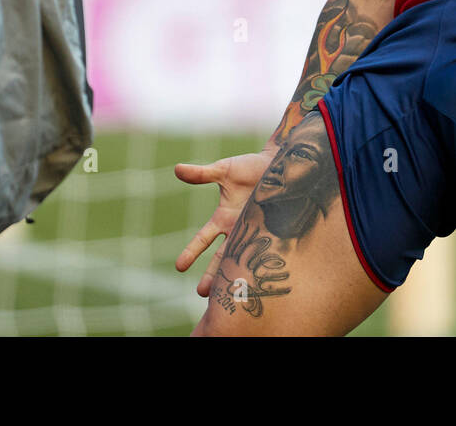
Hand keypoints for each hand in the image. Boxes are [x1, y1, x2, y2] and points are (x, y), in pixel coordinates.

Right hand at [174, 151, 272, 296]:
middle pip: (221, 257)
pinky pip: (267, 248)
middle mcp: (238, 229)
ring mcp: (256, 231)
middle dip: (212, 274)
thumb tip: (176, 168)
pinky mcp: (274, 229)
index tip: (179, 267)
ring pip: (243, 258)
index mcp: (223, 218)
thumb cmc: (250, 166)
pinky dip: (263, 261)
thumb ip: (201, 174)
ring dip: (236, 274)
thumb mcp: (223, 170)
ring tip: (231, 293)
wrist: (279, 163)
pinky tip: (261, 277)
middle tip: (202, 293)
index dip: (191, 252)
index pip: (203, 239)